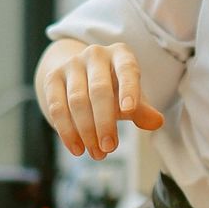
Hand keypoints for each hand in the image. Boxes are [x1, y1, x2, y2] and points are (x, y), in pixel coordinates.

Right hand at [40, 43, 164, 159]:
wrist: (81, 76)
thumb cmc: (115, 88)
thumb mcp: (131, 96)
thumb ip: (142, 109)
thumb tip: (156, 122)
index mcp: (121, 54)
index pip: (127, 70)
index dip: (128, 89)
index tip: (129, 111)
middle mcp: (95, 54)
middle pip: (99, 89)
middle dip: (104, 122)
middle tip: (110, 148)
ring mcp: (71, 64)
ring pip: (77, 100)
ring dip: (86, 131)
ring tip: (97, 153)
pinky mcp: (52, 78)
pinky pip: (57, 106)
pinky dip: (67, 131)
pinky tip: (77, 149)